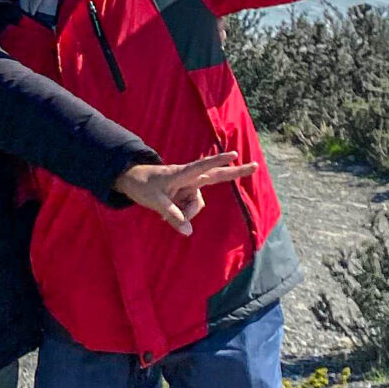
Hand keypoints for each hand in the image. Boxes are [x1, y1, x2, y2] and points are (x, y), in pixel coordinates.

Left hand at [113, 152, 255, 234]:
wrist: (132, 181)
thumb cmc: (142, 185)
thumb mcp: (154, 201)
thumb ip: (172, 215)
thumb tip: (188, 232)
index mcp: (181, 173)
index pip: (202, 167)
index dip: (218, 161)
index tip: (233, 155)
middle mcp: (189, 179)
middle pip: (216, 176)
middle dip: (235, 172)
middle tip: (256, 166)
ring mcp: (189, 188)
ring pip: (197, 206)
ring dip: (185, 213)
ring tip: (164, 213)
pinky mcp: (187, 195)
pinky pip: (190, 211)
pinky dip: (182, 215)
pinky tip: (168, 213)